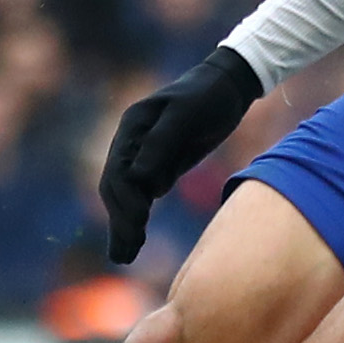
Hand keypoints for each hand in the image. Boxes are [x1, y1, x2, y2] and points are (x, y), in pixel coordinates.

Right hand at [97, 45, 263, 263]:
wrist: (227, 85)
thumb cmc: (208, 96)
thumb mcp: (187, 115)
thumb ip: (162, 143)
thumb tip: (139, 178)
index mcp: (133, 127)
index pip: (119, 171)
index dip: (124, 202)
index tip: (135, 227)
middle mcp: (131, 143)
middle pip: (116, 188)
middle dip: (120, 221)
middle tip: (124, 255)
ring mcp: (143, 155)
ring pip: (126, 195)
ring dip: (124, 225)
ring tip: (124, 257)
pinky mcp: (159, 165)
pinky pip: (142, 195)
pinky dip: (137, 218)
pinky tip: (135, 241)